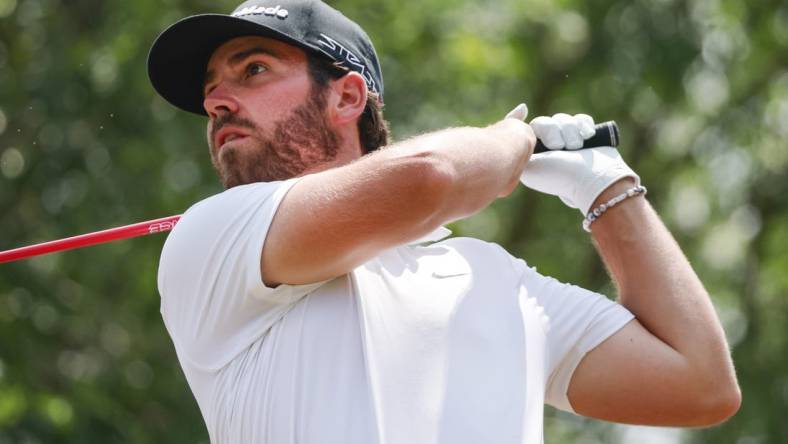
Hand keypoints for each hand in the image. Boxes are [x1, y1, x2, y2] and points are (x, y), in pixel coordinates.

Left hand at [520, 113, 638, 214]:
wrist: (591, 179)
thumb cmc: (558, 176)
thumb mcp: (529, 168)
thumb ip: (516, 152)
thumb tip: (512, 134)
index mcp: (534, 154)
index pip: (524, 130)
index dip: (518, 118)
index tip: (522, 111)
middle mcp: (549, 146)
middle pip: (543, 122)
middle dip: (552, 131)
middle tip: (558, 147)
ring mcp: (568, 140)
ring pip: (563, 119)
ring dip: (570, 132)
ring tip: (576, 147)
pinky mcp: (586, 136)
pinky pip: (581, 118)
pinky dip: (584, 125)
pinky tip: (588, 136)